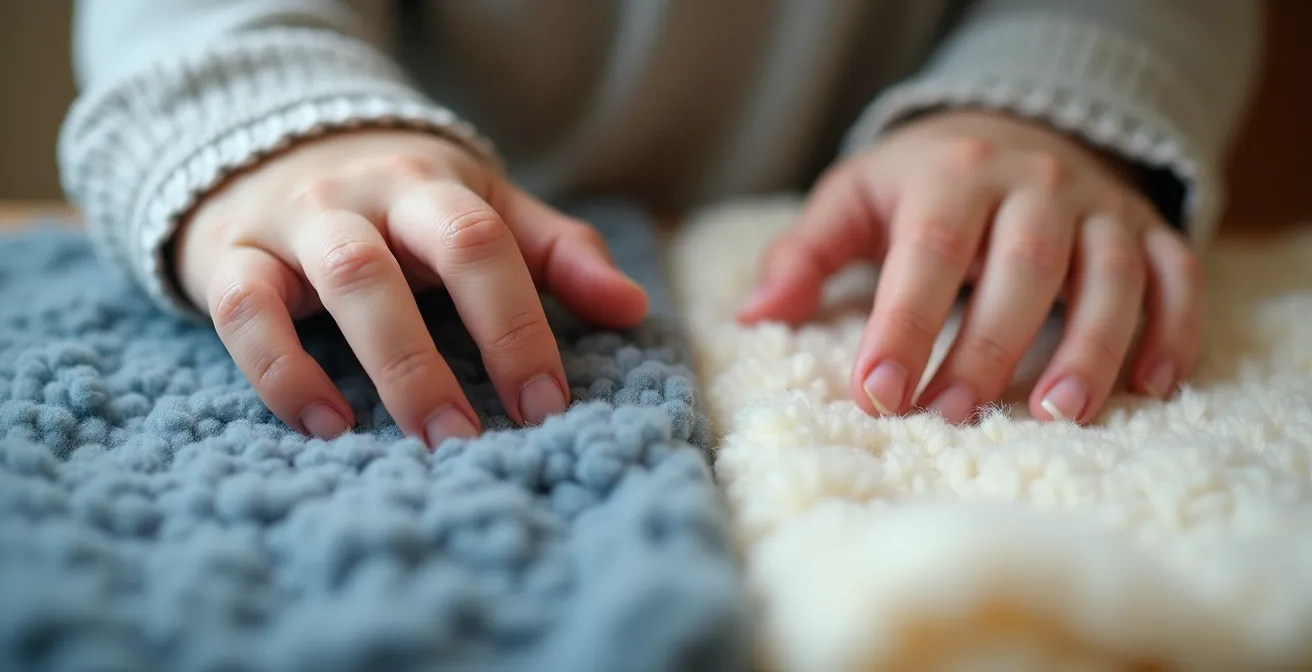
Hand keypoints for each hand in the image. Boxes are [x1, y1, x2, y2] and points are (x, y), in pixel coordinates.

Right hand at [173, 130, 648, 444]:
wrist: (271, 145)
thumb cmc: (401, 203)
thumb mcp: (483, 208)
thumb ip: (556, 253)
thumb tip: (632, 307)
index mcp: (431, 188)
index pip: (480, 246)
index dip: (517, 325)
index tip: (546, 405)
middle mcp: (360, 198)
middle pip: (402, 266)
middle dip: (441, 360)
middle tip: (477, 442)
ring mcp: (291, 225)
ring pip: (336, 282)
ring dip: (384, 364)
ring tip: (420, 442)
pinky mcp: (227, 258)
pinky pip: (243, 311)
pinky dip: (279, 369)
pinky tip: (324, 427)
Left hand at [738, 110, 1201, 423]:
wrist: (1017, 122)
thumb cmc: (921, 180)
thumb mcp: (854, 196)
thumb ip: (805, 253)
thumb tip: (753, 315)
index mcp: (952, 174)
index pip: (928, 251)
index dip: (903, 324)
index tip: (876, 393)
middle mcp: (1034, 185)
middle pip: (1022, 267)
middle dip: (988, 347)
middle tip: (952, 417)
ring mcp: (1098, 207)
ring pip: (1108, 275)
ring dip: (1090, 347)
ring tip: (1058, 416)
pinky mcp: (1146, 230)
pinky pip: (1175, 276)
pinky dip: (1173, 329)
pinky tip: (1154, 387)